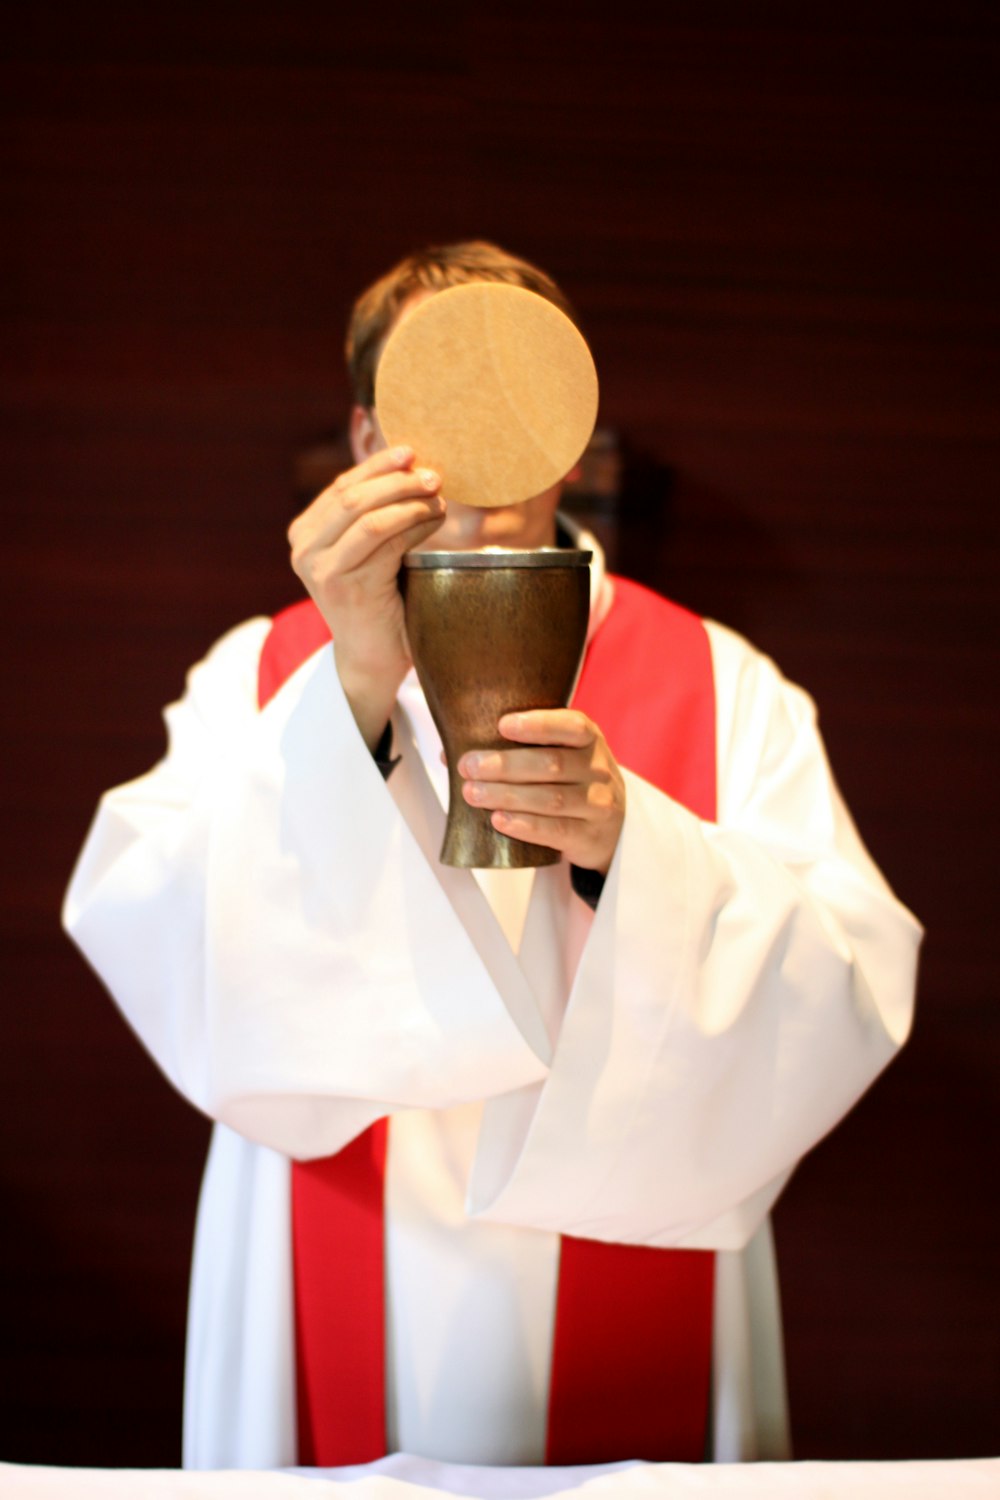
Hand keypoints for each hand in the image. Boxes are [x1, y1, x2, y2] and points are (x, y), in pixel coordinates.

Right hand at [287, 446, 443, 747]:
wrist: (374, 659)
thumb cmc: (380, 600)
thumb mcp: (370, 549)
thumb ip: (373, 513)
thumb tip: (406, 461)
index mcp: (306, 533)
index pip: (342, 486)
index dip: (377, 465)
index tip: (411, 452)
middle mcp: (303, 548)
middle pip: (351, 495)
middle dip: (395, 479)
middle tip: (432, 474)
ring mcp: (319, 567)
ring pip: (366, 514)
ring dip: (408, 500)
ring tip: (438, 496)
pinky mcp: (341, 583)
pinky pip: (382, 539)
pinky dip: (414, 523)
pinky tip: (435, 520)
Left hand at [457, 710, 625, 874]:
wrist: (614, 826)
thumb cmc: (573, 781)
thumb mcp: (562, 756)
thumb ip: (516, 749)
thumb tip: (451, 753)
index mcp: (589, 739)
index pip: (570, 726)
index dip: (537, 724)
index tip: (502, 725)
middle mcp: (598, 769)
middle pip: (552, 765)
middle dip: (505, 765)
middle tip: (469, 766)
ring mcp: (598, 804)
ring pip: (550, 800)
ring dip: (506, 796)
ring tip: (472, 793)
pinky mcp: (589, 836)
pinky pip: (556, 831)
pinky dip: (525, 826)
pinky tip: (499, 820)